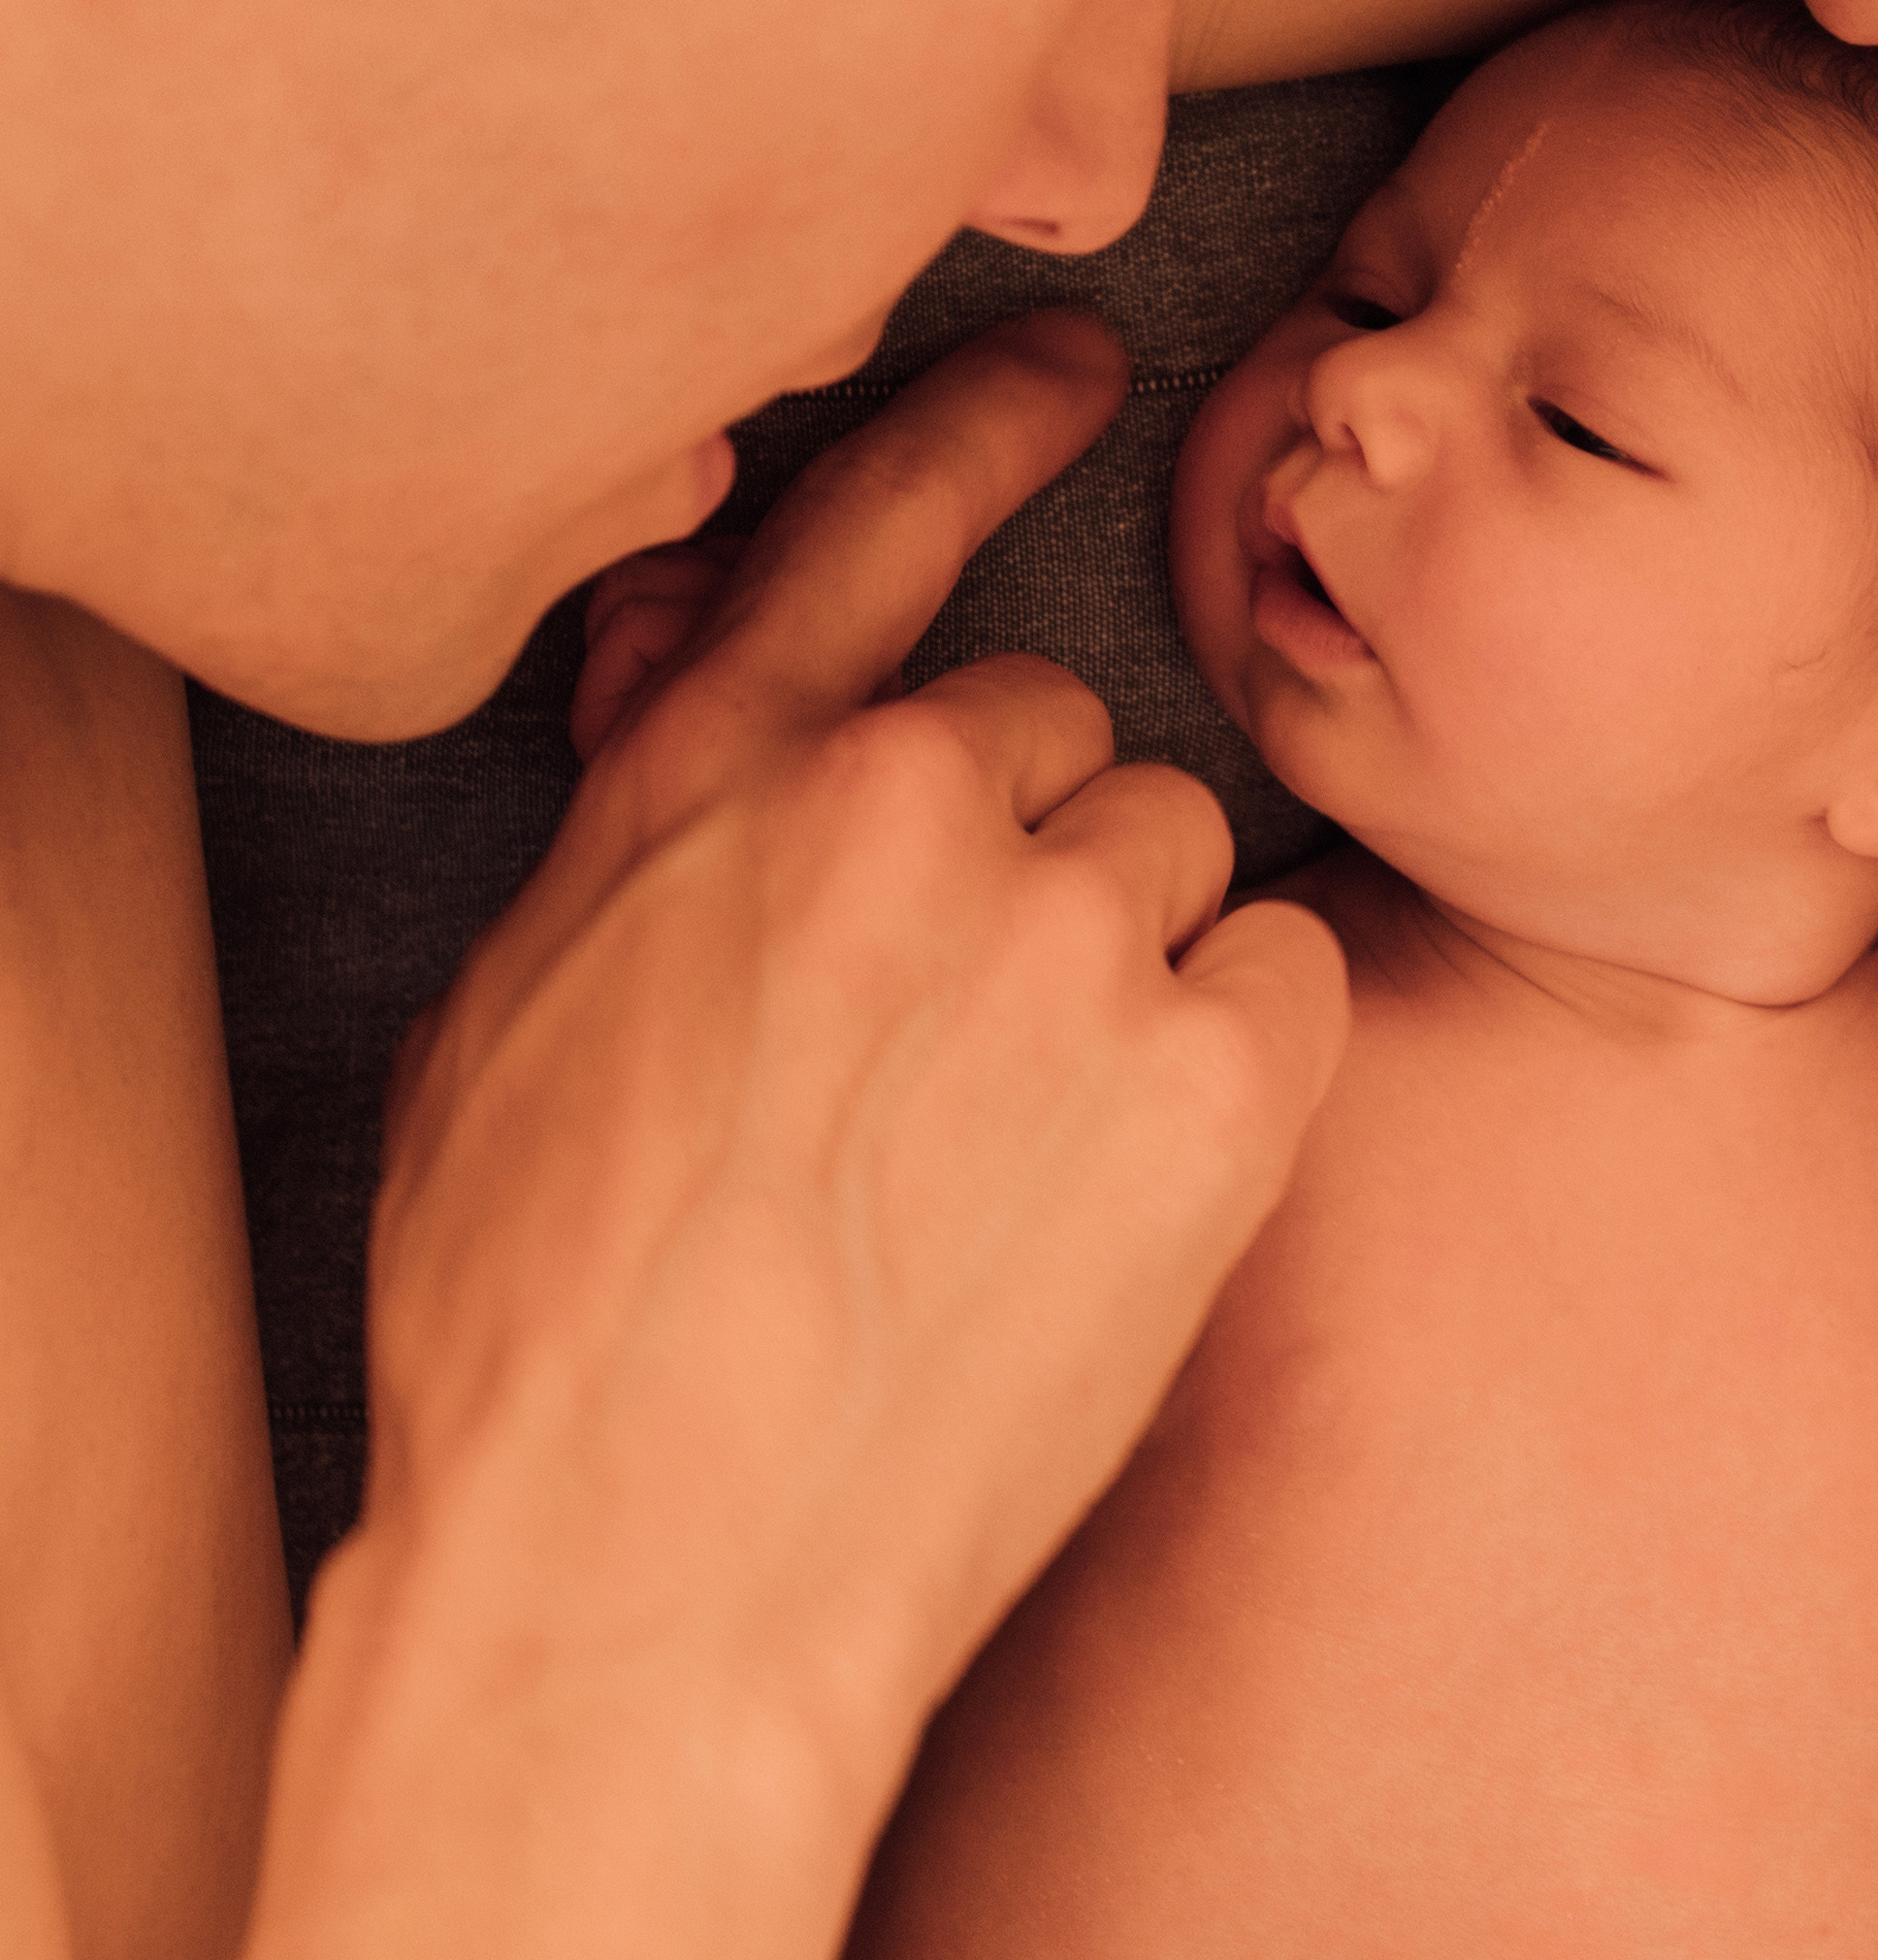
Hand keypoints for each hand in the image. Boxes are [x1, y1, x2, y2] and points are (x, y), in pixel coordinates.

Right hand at [203, 312, 1348, 1959]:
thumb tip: (727, 731)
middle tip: (959, 1049)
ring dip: (1134, 969)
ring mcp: (1071, 939)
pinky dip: (1242, 1061)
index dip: (987, 424)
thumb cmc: (541, 1334)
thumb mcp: (505, 1025)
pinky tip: (1134, 1183)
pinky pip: (1290, 978)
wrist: (649, 1594)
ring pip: (1179, 860)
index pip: (874, 524)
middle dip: (1031, 860)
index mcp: (714, 784)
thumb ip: (650, 840)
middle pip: (1061, 742)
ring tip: (1026, 1152)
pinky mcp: (1213, 1085)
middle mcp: (900, 814)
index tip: (1081, 365)